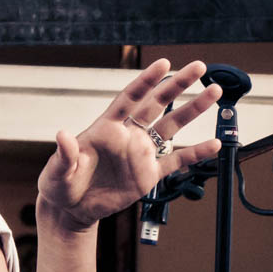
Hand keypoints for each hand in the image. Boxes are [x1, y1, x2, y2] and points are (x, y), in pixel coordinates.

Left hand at [37, 59, 221, 229]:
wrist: (72, 209)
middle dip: (177, 85)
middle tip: (199, 67)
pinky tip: (214, 145)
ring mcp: (140, 154)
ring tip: (214, 92)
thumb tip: (62, 135)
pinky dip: (195, 154)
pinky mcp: (148, 175)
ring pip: (172, 127)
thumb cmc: (61, 184)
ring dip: (192, 110)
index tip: (163, 63)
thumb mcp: (58, 170)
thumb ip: (65, 153)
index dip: (145, 81)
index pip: (129, 98)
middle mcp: (128, 136)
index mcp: (106, 128)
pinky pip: (176, 162)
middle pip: (157, 104)